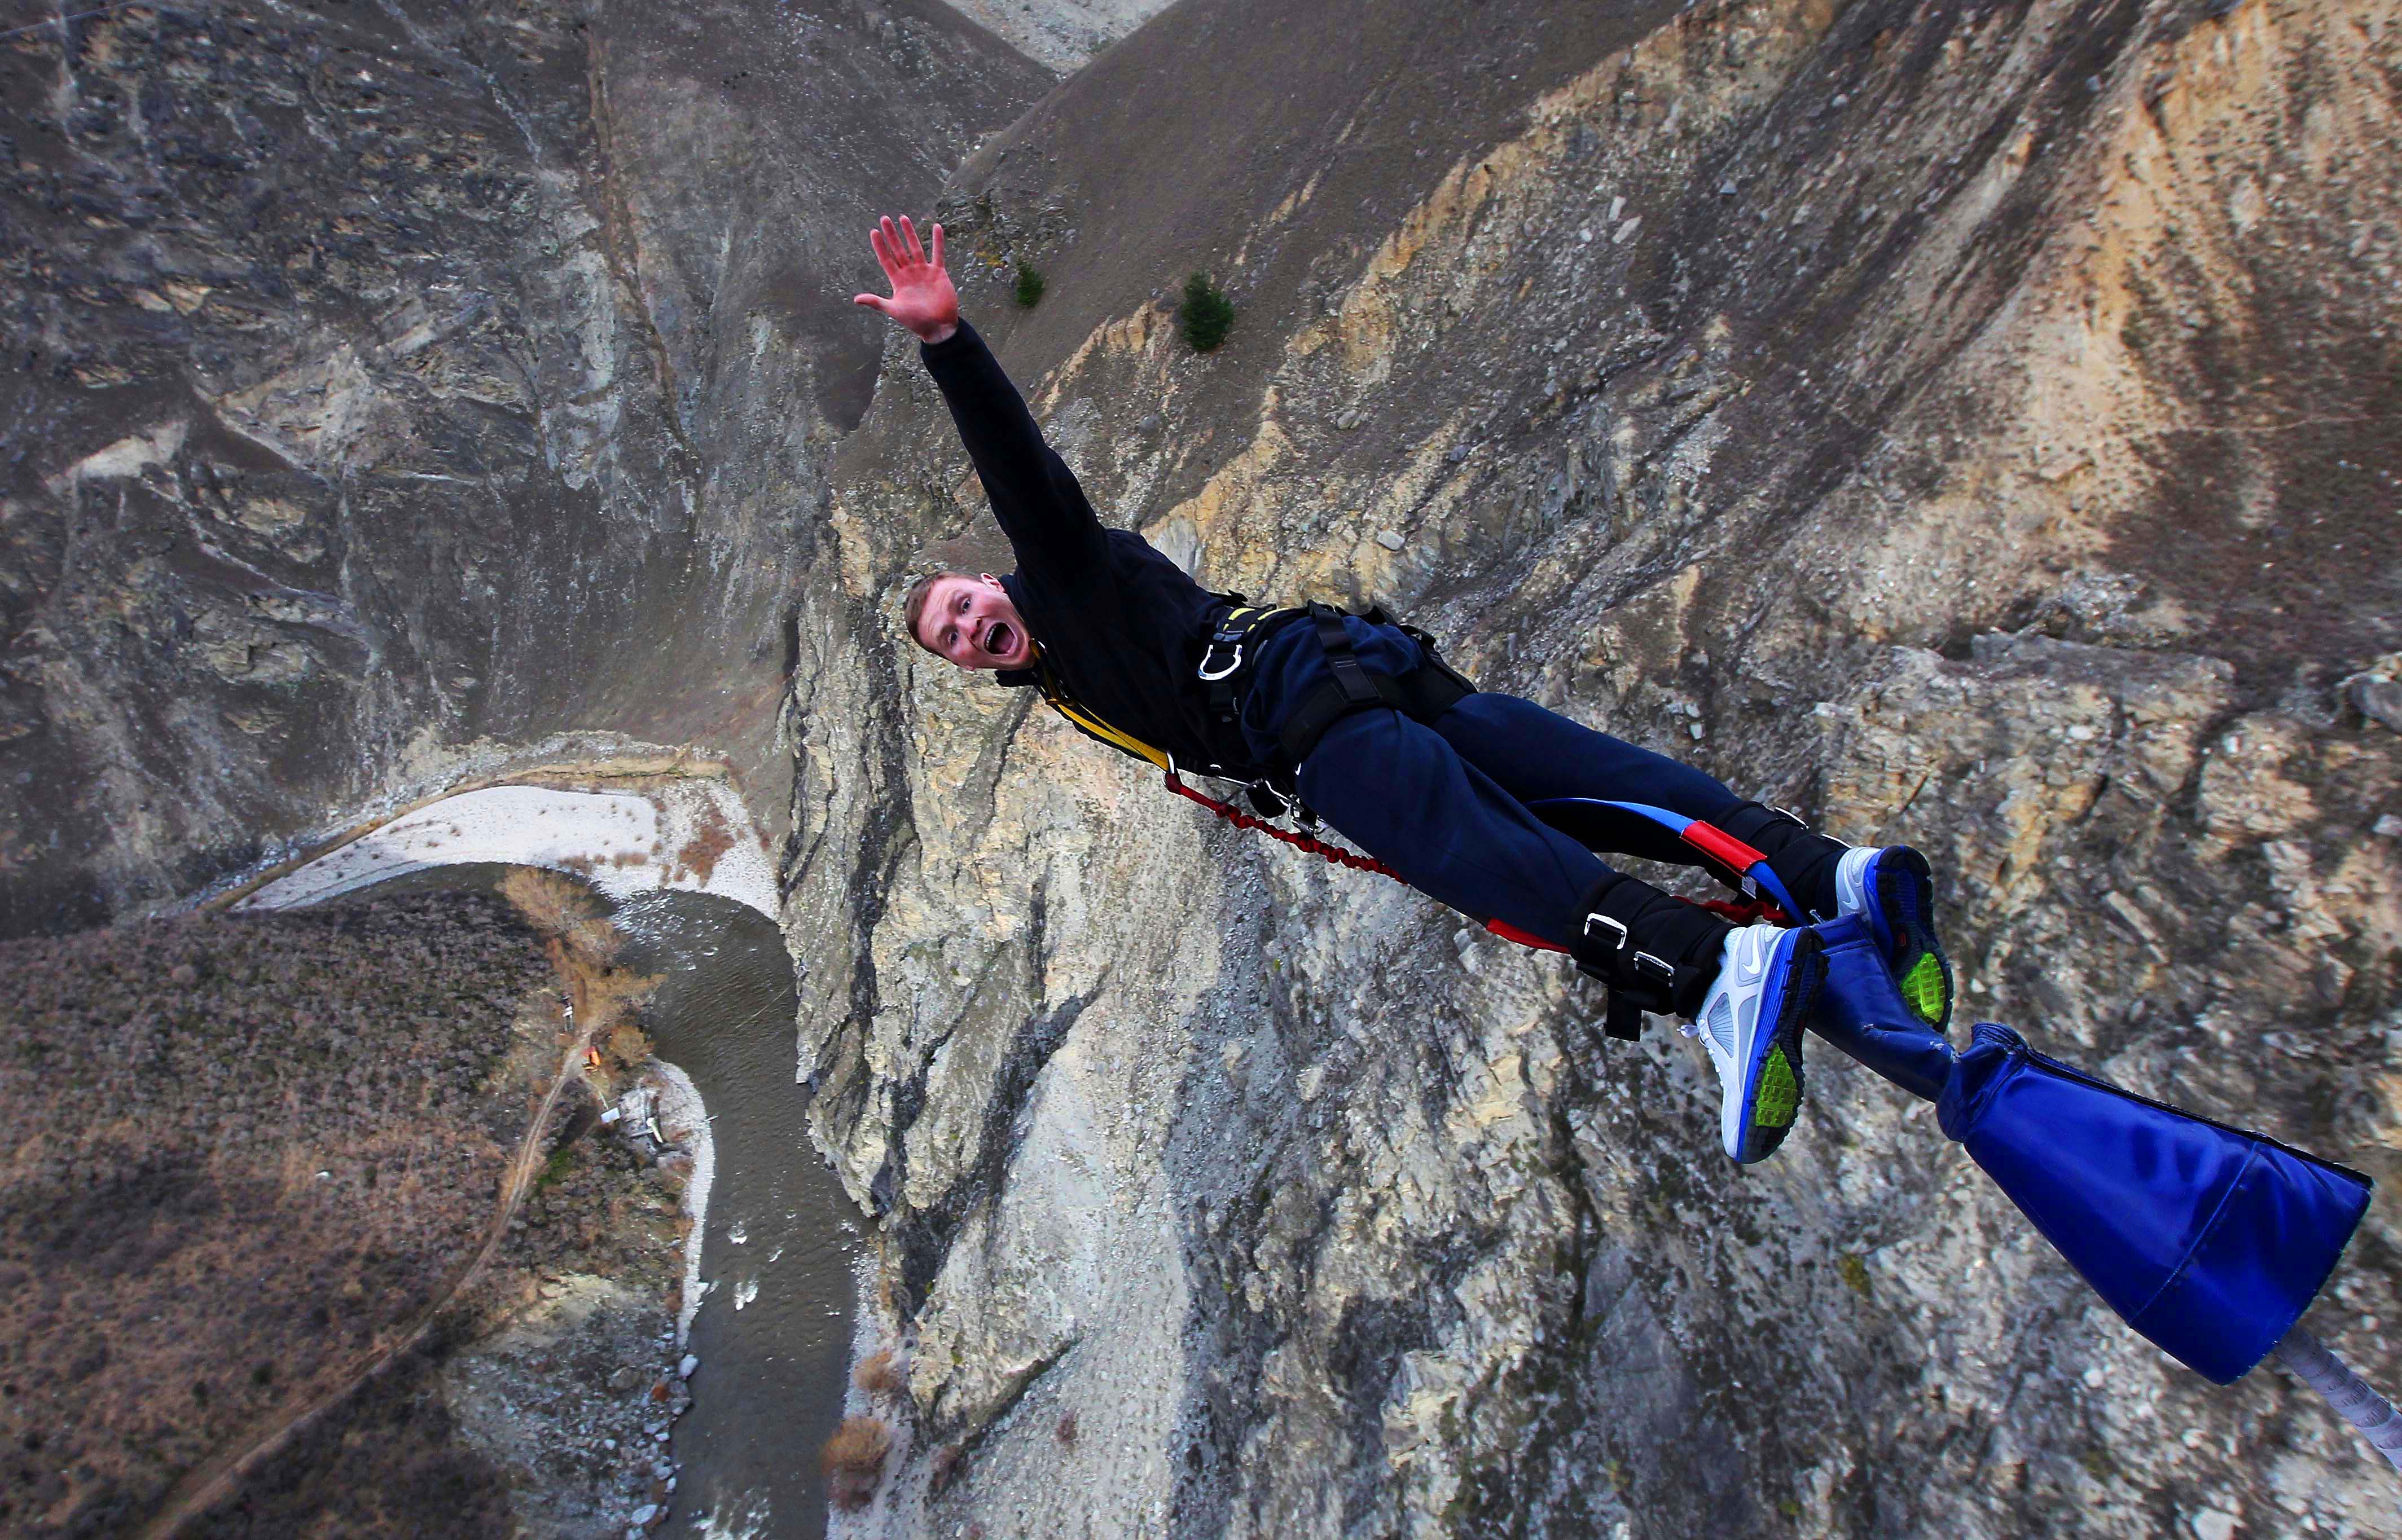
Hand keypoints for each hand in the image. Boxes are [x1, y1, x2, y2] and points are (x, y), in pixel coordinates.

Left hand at [853, 214, 958, 343]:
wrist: (938, 327)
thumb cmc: (916, 321)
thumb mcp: (894, 310)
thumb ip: (876, 302)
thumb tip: (856, 300)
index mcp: (898, 281)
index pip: (886, 259)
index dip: (880, 246)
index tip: (874, 232)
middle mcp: (909, 273)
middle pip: (898, 249)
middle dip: (891, 234)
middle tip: (884, 218)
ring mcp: (924, 271)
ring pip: (915, 247)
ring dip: (909, 233)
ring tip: (903, 218)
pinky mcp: (938, 273)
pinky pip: (938, 253)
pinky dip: (938, 241)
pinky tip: (936, 227)